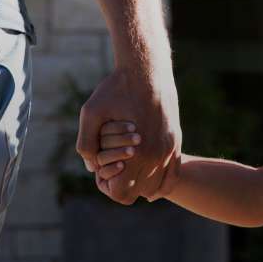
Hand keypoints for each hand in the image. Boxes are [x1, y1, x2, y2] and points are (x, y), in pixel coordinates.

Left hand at [76, 63, 180, 204]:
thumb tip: (91, 167)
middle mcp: (156, 155)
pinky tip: (148, 178)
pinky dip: (161, 182)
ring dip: (141, 183)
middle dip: (123, 186)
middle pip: (139, 193)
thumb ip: (86, 143)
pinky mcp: (176, 141)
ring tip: (126, 168)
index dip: (107, 187)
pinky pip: (174, 174)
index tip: (101, 172)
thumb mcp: (90, 112)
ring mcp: (169, 149)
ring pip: (156, 187)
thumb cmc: (116, 88)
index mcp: (136, 153)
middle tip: (112, 169)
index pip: (122, 193)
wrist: (147, 68)